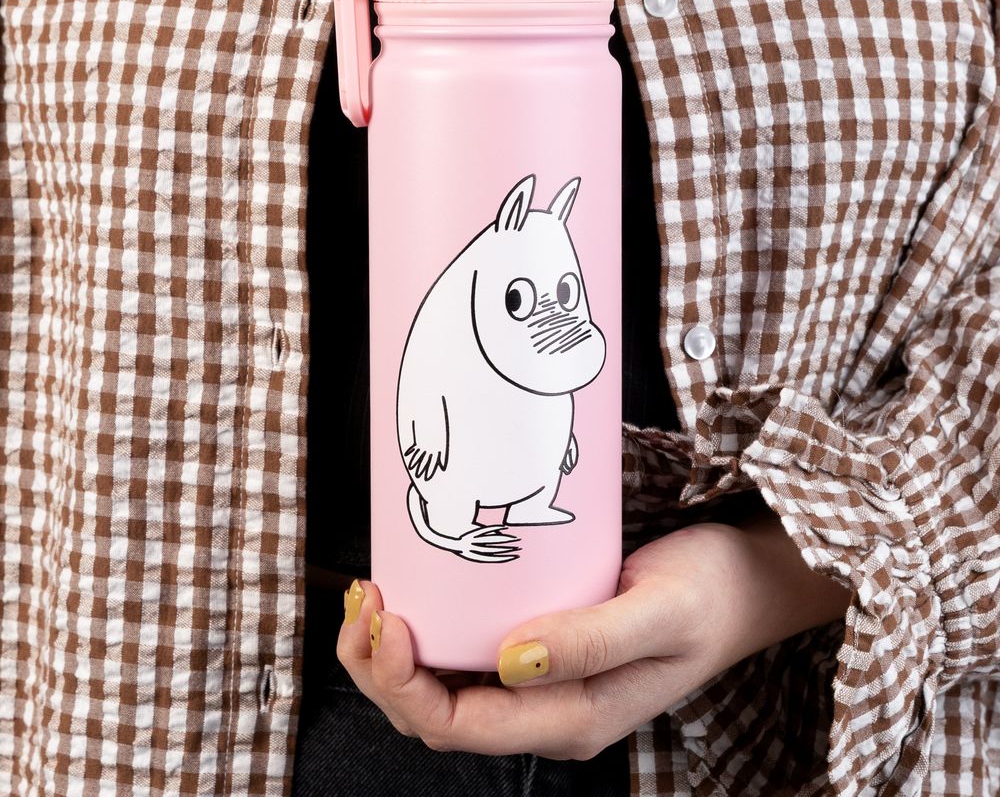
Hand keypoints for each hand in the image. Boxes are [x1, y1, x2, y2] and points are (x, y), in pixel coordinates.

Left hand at [337, 513, 851, 760]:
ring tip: (373, 596)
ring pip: (445, 693)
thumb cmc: (710, 591)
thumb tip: (506, 662)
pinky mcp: (545, 652)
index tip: (390, 618)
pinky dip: (428, 634)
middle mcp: (550, 714)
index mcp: (575, 721)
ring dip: (394, 654)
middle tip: (365, 600)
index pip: (461, 729)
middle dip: (382, 670)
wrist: (745, 583)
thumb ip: (591, 641)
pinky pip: (468, 661)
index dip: (406, 683)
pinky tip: (416, 592)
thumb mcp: (660, 609)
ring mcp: (546, 687)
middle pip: (438, 719)